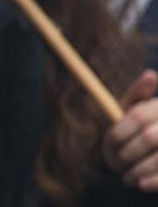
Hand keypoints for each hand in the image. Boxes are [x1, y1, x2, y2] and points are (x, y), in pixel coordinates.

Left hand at [104, 69, 157, 190]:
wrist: (146, 153)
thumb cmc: (137, 128)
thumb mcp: (133, 109)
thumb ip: (137, 94)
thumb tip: (151, 75)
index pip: (138, 116)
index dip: (119, 130)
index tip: (107, 142)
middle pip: (151, 138)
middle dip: (128, 152)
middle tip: (115, 162)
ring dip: (138, 169)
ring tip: (126, 177)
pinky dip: (153, 181)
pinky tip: (140, 184)